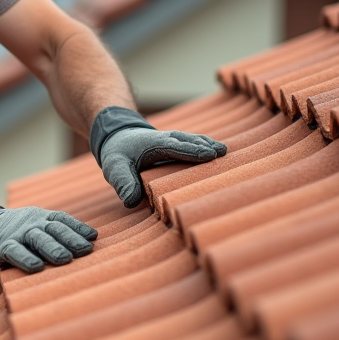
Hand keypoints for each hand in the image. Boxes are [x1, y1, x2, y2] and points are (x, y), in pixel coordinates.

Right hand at [0, 206, 97, 272]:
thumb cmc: (10, 231)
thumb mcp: (31, 226)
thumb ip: (51, 234)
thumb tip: (82, 249)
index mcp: (40, 217)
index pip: (62, 219)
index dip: (77, 227)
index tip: (93, 237)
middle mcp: (30, 222)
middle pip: (54, 229)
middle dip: (71, 239)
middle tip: (86, 250)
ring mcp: (16, 233)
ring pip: (37, 238)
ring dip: (53, 248)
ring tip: (66, 259)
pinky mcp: (1, 245)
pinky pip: (15, 251)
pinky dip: (25, 258)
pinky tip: (36, 267)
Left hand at [92, 107, 225, 207]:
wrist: (117, 137)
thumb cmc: (117, 154)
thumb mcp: (114, 168)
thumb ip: (123, 183)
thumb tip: (131, 202)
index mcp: (153, 144)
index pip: (174, 147)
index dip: (191, 151)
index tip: (209, 155)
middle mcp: (165, 138)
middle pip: (187, 141)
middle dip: (204, 146)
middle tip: (222, 153)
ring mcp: (172, 139)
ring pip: (192, 139)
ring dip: (207, 144)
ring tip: (224, 151)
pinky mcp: (176, 143)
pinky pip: (192, 142)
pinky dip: (205, 145)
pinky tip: (217, 151)